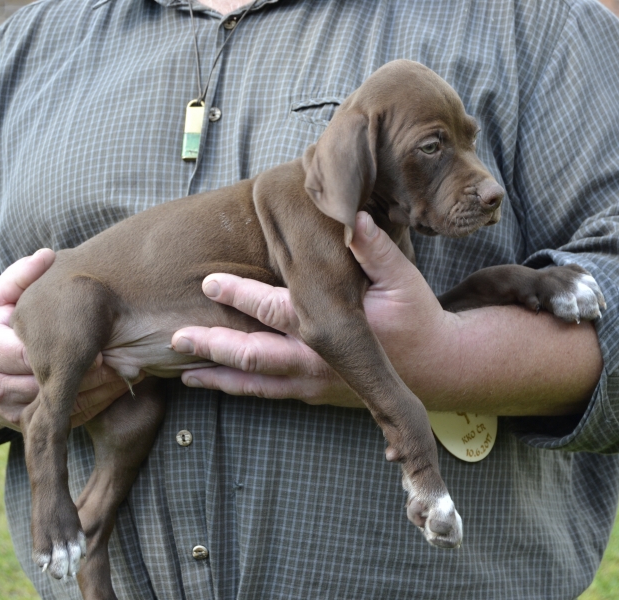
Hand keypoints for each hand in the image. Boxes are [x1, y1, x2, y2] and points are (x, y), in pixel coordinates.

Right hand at [0, 249, 134, 433]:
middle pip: (49, 386)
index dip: (65, 352)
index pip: (29, 356)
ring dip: (99, 391)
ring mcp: (10, 411)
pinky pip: (65, 419)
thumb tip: (47, 255)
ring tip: (130, 369)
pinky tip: (118, 385)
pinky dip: (94, 405)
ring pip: (61, 408)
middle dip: (90, 374)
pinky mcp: (27, 426)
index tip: (98, 342)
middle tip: (127, 357)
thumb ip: (22, 275)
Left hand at [170, 212, 450, 406]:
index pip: (275, 309)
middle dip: (212, 344)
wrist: (442, 370)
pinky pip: (271, 395)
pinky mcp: (318, 394)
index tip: (208, 282)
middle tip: (176, 336)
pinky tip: (217, 383)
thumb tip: (351, 216)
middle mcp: (317, 360)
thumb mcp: (402, 277)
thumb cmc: (418, 318)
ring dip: (218, 376)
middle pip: (252, 354)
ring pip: (256, 382)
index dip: (239, 295)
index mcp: (333, 329)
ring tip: (183, 372)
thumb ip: (374, 248)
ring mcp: (315, 383)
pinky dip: (241, 389)